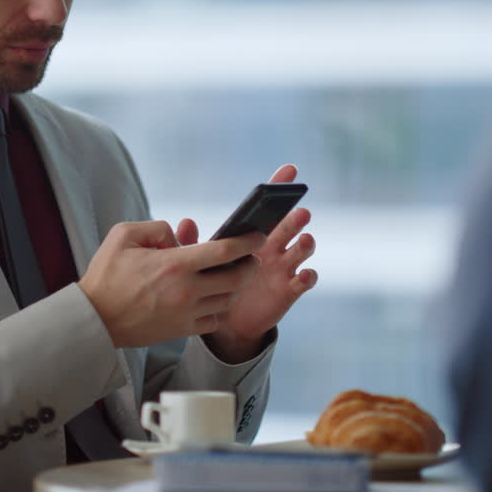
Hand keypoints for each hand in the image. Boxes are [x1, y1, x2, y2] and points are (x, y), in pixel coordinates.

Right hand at [78, 221, 264, 347]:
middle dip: (249, 265)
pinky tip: (211, 298)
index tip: (257, 236)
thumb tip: (180, 236)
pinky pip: (214, 320)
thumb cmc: (107, 276)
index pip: (225, 251)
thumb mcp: (123, 235)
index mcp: (175, 264)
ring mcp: (186, 313)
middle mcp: (186, 290)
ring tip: (231, 276)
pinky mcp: (182, 330)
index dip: (247, 242)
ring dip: (235, 287)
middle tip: (249, 258)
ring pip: (228, 300)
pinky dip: (218, 308)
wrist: (95, 319)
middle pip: (237, 278)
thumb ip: (157, 227)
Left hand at [183, 165, 317, 362]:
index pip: (267, 208)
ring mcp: (283, 268)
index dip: (279, 187)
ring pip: (300, 251)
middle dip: (294, 218)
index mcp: (253, 237)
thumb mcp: (203, 264)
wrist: (225, 322)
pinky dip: (308, 276)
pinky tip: (305, 273)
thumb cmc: (216, 284)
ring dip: (305, 245)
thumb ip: (196, 245)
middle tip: (298, 212)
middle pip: (288, 227)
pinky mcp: (288, 291)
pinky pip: (302, 282)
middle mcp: (272, 248)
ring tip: (304, 240)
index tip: (289, 170)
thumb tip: (184, 222)